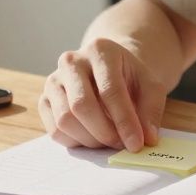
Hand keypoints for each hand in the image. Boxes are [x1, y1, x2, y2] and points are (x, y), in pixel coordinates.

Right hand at [39, 37, 168, 151]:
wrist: (108, 72)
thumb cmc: (129, 79)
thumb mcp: (150, 86)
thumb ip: (151, 110)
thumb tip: (147, 138)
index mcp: (100, 50)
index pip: (110, 90)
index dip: (124, 121)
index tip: (136, 144)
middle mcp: (71, 61)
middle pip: (81, 105)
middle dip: (104, 132)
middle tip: (121, 145)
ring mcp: (53, 80)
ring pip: (65, 119)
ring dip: (90, 139)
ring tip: (109, 140)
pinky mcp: (44, 99)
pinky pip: (54, 129)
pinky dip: (75, 141)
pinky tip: (92, 137)